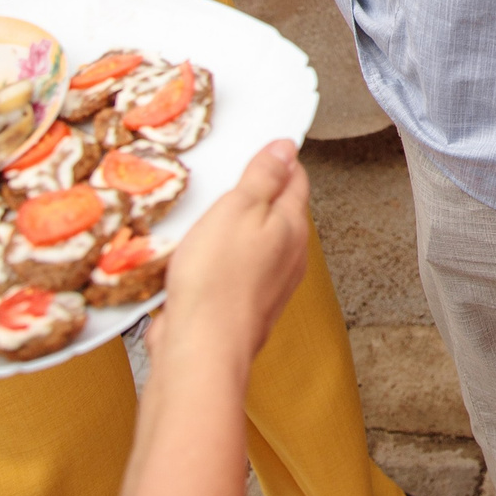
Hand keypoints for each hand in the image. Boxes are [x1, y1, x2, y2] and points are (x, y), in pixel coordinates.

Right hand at [150, 140, 311, 370]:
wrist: (201, 348)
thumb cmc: (217, 280)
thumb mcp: (237, 209)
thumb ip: (263, 177)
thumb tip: (285, 148)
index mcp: (292, 225)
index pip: (296, 179)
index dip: (279, 159)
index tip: (261, 147)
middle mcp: (289, 255)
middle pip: (279, 210)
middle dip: (257, 193)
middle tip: (230, 177)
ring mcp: (269, 282)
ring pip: (256, 241)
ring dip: (235, 227)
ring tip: (208, 216)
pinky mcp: (244, 304)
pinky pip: (236, 269)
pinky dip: (221, 257)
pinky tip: (199, 257)